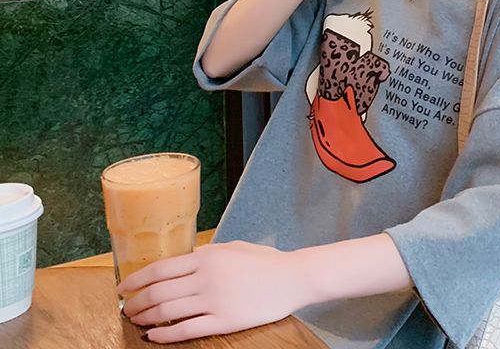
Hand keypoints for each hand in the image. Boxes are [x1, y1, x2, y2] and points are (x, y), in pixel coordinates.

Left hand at [118, 241, 305, 343]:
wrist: (292, 278)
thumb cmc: (264, 260)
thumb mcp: (232, 248)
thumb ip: (206, 254)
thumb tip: (182, 260)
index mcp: (208, 258)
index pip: (161, 269)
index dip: (136, 279)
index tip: (123, 287)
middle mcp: (206, 278)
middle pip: (159, 292)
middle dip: (136, 302)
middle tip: (126, 308)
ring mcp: (214, 301)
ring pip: (168, 312)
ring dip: (146, 318)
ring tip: (136, 321)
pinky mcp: (224, 322)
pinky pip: (186, 331)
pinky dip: (165, 336)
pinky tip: (154, 336)